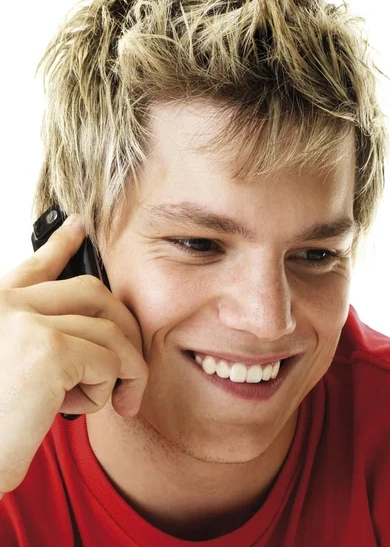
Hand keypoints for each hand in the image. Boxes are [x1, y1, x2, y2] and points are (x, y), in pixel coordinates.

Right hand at [0, 214, 147, 496]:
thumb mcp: (12, 369)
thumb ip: (40, 339)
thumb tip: (90, 329)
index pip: (35, 264)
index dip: (62, 244)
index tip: (78, 228)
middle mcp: (6, 306)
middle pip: (92, 291)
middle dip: (125, 325)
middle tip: (132, 363)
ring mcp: (26, 322)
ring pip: (109, 329)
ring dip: (122, 369)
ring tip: (113, 399)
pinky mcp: (48, 350)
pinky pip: (110, 360)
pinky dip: (110, 387)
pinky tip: (82, 407)